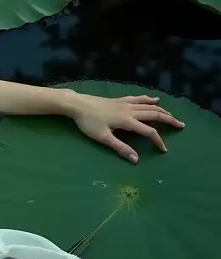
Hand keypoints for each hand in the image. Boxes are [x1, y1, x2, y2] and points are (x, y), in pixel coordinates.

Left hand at [66, 93, 183, 161]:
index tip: (164, 150)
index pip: (149, 132)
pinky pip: (139, 98)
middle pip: (155, 114)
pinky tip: (155, 99)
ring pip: (149, 106)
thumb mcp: (103, 138)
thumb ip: (120, 148)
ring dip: (162, 110)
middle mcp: (130, 110)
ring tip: (172, 115)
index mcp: (128, 121)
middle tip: (181, 125)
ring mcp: (126, 103)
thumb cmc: (88, 122)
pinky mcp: (120, 99)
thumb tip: (136, 159)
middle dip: (169, 120)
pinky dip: (149, 99)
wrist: (77, 104)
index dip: (158, 141)